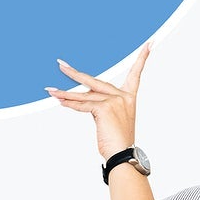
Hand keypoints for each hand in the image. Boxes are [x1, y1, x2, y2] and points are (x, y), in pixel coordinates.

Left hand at [45, 44, 152, 160]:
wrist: (123, 156)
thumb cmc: (119, 143)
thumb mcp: (112, 121)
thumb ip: (102, 106)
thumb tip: (82, 101)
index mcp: (129, 98)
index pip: (136, 74)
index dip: (142, 58)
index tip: (148, 44)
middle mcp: (123, 97)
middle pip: (95, 81)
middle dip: (75, 74)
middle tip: (61, 65)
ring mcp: (114, 101)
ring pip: (85, 95)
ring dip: (65, 94)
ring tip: (51, 90)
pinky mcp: (104, 108)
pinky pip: (83, 105)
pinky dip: (70, 104)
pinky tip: (60, 100)